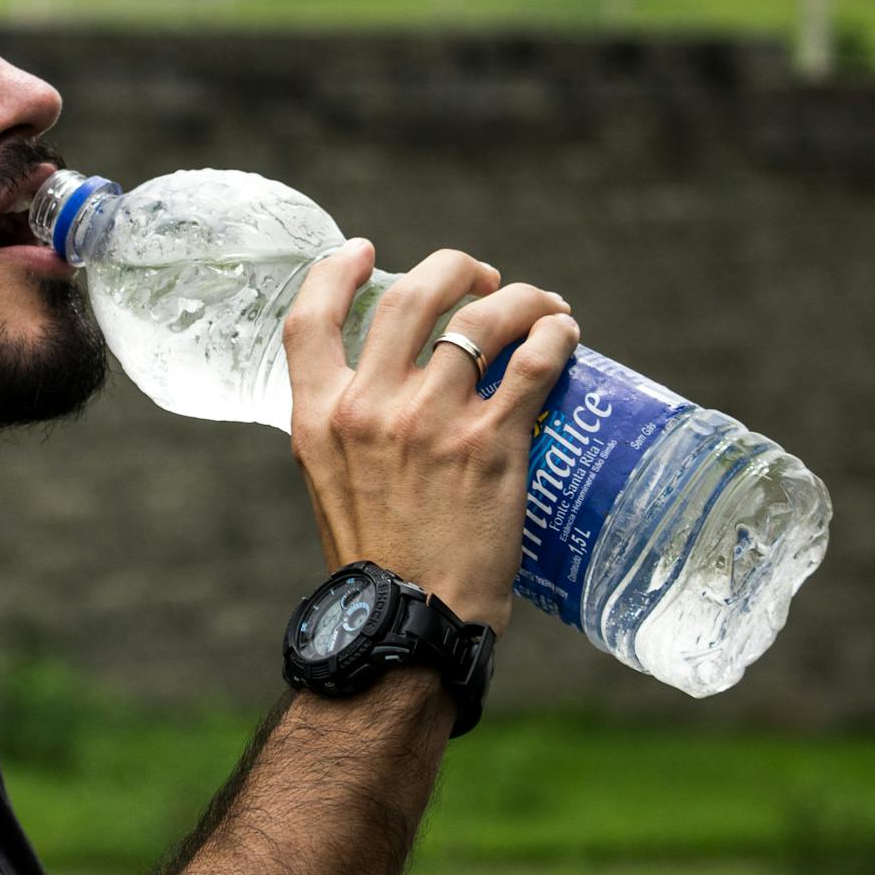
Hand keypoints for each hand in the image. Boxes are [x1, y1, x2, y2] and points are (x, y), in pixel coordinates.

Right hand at [281, 243, 579, 633]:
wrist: (410, 623)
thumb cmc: (377, 563)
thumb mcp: (330, 484)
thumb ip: (347, 429)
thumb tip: (386, 389)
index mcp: (318, 418)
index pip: (309, 320)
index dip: (334, 271)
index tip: (362, 251)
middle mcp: (369, 409)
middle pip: (410, 297)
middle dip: (452, 269)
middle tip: (480, 278)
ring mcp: (431, 422)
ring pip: (481, 318)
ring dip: (518, 297)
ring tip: (539, 305)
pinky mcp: (491, 444)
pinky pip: (532, 362)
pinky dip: (554, 336)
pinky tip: (565, 334)